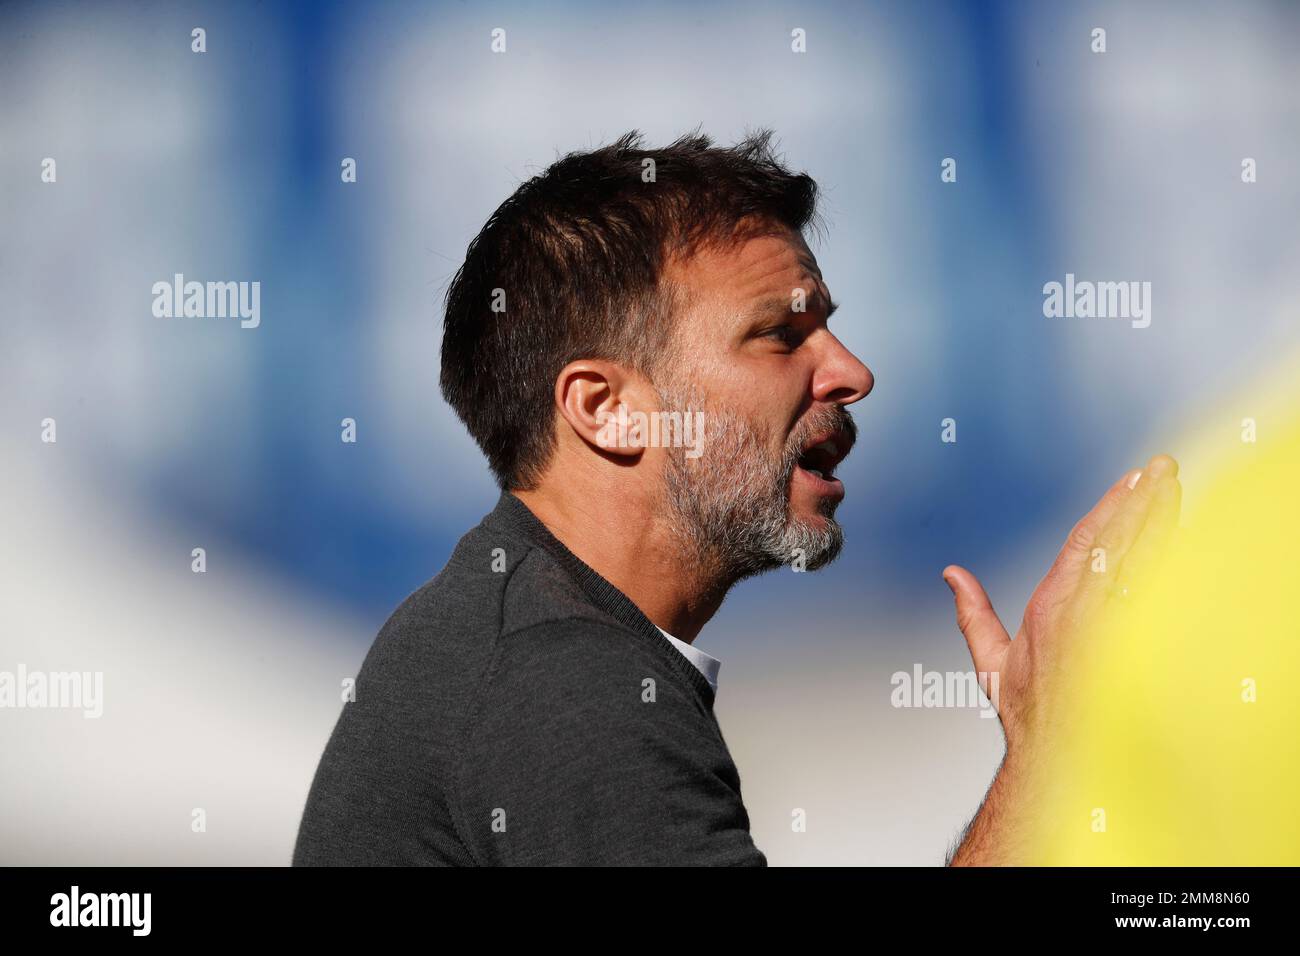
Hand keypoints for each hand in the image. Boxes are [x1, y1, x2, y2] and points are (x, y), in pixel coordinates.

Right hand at [943, 454, 1181, 862]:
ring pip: (1144, 560)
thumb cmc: (1028, 713)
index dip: (1112, 504)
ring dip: (1163, 519)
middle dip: (1145, 498)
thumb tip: (952, 574)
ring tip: (1176, 487)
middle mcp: (1082, 608)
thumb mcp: (990, 660)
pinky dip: (1172, 560)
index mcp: (1049, 605)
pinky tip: (1182, 538)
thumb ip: (972, 612)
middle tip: (1165, 466)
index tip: (1133, 478)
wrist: (1058, 757)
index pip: (1086, 539)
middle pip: (1120, 539)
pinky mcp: (1134, 642)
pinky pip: (1157, 592)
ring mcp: (1112, 625)